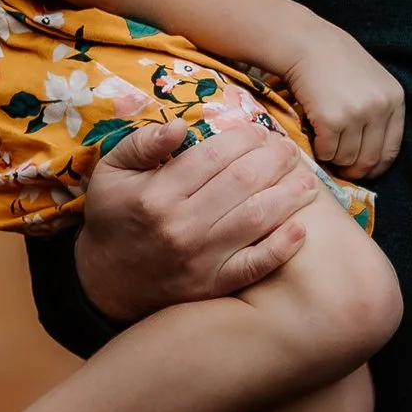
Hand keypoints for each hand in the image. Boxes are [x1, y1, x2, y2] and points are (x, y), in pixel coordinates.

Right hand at [74, 121, 321, 321]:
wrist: (105, 282)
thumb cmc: (114, 218)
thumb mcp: (112, 172)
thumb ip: (143, 144)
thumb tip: (180, 126)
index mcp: (157, 194)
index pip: (216, 156)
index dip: (246, 138)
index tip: (260, 131)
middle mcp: (181, 226)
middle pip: (243, 182)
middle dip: (274, 160)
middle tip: (289, 151)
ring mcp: (200, 259)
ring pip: (256, 218)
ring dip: (288, 196)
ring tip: (307, 182)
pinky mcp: (213, 285)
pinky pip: (255, 266)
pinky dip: (281, 248)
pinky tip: (300, 229)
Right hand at [273, 9, 405, 179]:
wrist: (307, 44)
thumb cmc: (335, 61)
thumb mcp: (371, 81)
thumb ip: (377, 111)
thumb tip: (371, 158)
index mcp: (395, 99)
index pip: (391, 149)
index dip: (375, 166)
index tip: (362, 171)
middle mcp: (380, 107)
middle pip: (369, 159)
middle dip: (353, 169)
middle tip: (339, 167)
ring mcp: (357, 114)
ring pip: (347, 158)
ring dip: (333, 157)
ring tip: (325, 141)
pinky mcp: (333, 120)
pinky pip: (327, 151)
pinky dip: (319, 150)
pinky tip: (314, 135)